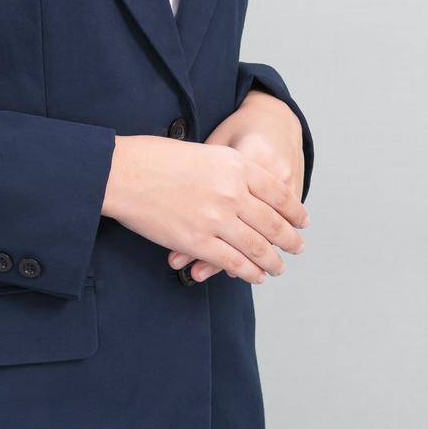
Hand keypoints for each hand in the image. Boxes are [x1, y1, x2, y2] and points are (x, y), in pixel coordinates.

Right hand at [167, 93, 308, 282]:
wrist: (124, 172)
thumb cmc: (156, 158)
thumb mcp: (204, 151)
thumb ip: (230, 170)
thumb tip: (246, 189)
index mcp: (236, 165)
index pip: (278, 192)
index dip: (294, 211)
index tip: (303, 221)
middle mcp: (233, 192)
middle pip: (273, 222)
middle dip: (289, 239)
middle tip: (298, 247)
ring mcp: (217, 219)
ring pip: (257, 247)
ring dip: (272, 261)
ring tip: (279, 268)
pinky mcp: (198, 242)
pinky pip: (233, 263)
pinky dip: (249, 272)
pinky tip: (255, 276)